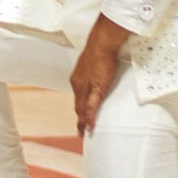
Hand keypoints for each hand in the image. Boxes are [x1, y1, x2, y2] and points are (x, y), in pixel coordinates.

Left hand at [71, 15, 128, 134]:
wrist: (101, 44)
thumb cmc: (99, 50)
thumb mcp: (93, 64)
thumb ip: (93, 72)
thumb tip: (96, 75)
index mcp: (77, 79)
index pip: (77, 98)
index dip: (78, 109)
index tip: (79, 119)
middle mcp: (78, 84)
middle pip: (78, 105)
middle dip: (79, 119)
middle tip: (80, 131)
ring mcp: (85, 87)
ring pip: (81, 108)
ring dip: (82, 122)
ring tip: (83, 133)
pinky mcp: (96, 89)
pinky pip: (91, 107)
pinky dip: (90, 118)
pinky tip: (90, 127)